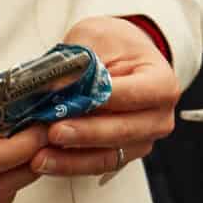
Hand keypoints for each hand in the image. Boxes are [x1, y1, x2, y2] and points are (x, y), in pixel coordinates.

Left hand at [31, 16, 182, 178]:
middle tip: (52, 131)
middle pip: (121, 131)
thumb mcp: (96, 38)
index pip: (131, 96)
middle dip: (83, 134)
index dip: (100, 102)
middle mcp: (158, 117)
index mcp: (162, 83)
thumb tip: (56, 85)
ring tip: (41, 156)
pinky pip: (96, 164)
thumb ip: (80, 62)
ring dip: (71, 159)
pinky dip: (70, 164)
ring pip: (107, 155)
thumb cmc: (116, 44)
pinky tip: (46, 160)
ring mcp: (142, 139)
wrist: (123, 56)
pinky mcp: (123, 154)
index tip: (71, 104)